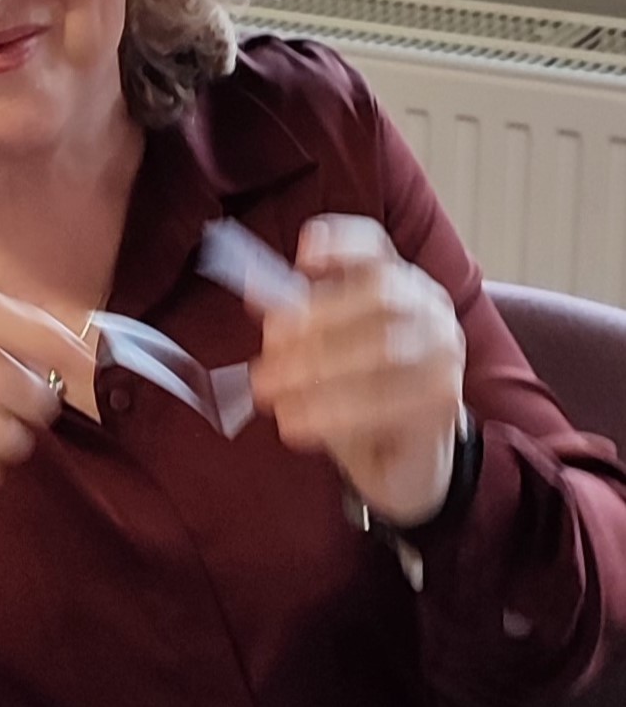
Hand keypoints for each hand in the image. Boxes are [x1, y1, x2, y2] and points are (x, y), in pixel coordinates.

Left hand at [249, 216, 465, 526]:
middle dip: (312, 325)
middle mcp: (428, 308)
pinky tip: (301, 425)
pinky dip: (335, 412)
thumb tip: (262, 299)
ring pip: (383, 347)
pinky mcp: (444, 402)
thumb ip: (297, 326)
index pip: (374, 246)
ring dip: (318, 374)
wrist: (405, 463)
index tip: (302, 258)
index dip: (341, 244)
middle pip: (377, 293)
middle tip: (263, 368)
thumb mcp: (322, 356)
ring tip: (275, 400)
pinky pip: (388, 400)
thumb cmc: (359, 399)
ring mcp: (444, 353)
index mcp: (396, 282)